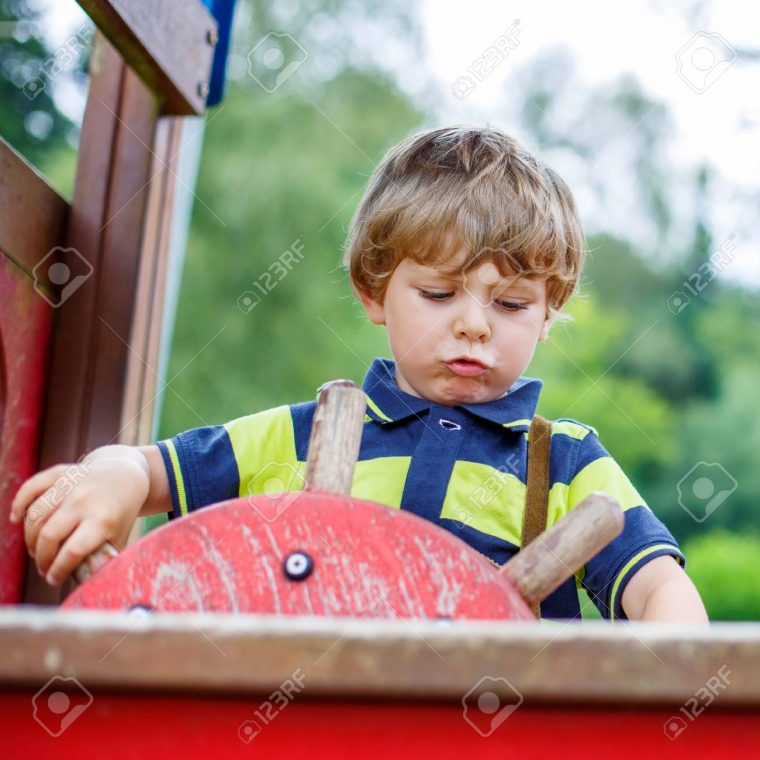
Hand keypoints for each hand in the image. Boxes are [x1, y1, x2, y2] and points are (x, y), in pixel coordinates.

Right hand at [9, 447, 149, 585]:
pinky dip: (19, 505)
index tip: (53, 579)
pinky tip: (16, 520)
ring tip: (37, 550)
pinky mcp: (60, 472)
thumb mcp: (120, 536)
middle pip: (48, 536)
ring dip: (29, 538)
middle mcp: (85, 501)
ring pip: (35, 515)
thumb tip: (86, 584)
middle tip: (44, 567)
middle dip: (41, 558)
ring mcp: (71, 484)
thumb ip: (103, 558)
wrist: (124, 475)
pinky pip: (31, 488)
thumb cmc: (120, 513)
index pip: (73, 551)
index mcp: (103, 520)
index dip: (58, 569)